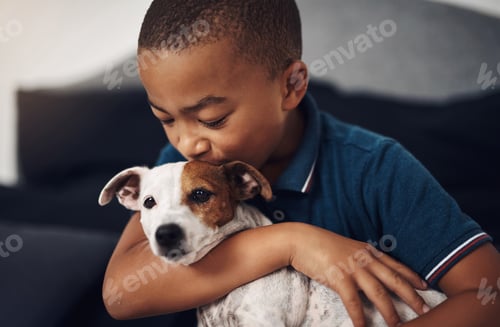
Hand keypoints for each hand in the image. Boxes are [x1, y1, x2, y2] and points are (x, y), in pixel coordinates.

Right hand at [287, 223, 428, 326]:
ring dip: (390, 311)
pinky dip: (359, 317)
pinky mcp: (339, 278)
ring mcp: (353, 268)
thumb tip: (370, 270)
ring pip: (378, 293)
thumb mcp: (346, 247)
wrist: (301, 240)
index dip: (412, 276)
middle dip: (411, 296)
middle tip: (425, 310)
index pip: (395, 264)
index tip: (425, 286)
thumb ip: (360, 257)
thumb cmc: (321, 244)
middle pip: (394, 280)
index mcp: (367, 251)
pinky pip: (353, 302)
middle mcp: (364, 259)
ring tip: (398, 326)